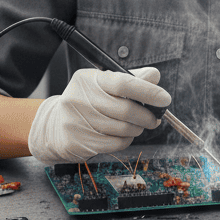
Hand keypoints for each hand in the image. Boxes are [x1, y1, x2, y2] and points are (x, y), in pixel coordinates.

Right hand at [28, 67, 169, 163]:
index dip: (148, 92)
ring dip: (137, 128)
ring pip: (122, 129)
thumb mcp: (104, 84)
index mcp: (89, 79)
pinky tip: (124, 135)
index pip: (123, 83)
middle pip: (125, 110)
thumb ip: (131, 79)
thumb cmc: (87, 101)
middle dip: (147, 116)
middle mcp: (79, 98)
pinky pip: (115, 144)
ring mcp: (76, 121)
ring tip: (138, 125)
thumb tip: (154, 76)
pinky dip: (126, 140)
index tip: (165, 99)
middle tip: (155, 118)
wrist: (54, 126)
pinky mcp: (78, 142)